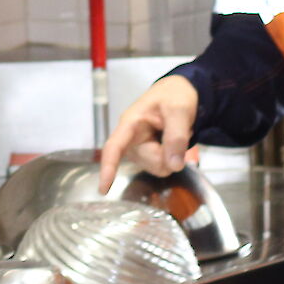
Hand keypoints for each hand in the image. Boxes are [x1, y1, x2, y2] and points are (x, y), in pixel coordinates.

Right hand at [97, 76, 199, 191]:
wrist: (178, 93)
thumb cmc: (173, 96)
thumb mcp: (179, 109)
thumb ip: (176, 136)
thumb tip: (174, 166)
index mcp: (130, 123)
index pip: (114, 147)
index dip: (108, 168)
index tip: (103, 189)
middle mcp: (130, 140)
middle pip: (150, 162)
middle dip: (169, 153)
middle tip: (180, 131)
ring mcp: (138, 149)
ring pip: (158, 167)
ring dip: (172, 155)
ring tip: (174, 133)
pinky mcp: (147, 156)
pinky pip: (163, 167)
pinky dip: (173, 157)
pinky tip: (172, 142)